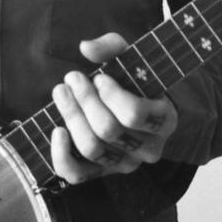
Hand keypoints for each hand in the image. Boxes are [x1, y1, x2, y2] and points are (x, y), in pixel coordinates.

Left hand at [49, 32, 177, 183]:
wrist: (137, 109)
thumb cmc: (134, 82)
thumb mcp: (132, 60)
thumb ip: (113, 47)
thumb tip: (86, 48)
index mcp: (164, 120)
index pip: (134, 114)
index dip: (111, 95)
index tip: (99, 76)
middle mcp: (148, 148)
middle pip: (108, 130)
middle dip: (85, 100)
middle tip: (72, 77)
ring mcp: (125, 164)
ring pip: (92, 149)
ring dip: (71, 117)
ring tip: (62, 92)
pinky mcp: (101, 174)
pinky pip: (77, 175)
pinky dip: (61, 154)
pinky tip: (57, 130)